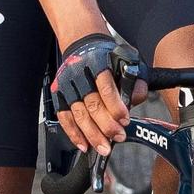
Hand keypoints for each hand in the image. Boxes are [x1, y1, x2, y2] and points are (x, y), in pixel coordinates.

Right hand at [51, 33, 128, 154]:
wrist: (83, 46)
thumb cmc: (108, 58)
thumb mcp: (127, 61)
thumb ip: (135, 82)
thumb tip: (133, 102)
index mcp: (97, 62)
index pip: (105, 86)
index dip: (115, 106)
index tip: (125, 120)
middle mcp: (78, 74)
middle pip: (91, 104)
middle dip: (106, 124)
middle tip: (119, 137)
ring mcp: (66, 86)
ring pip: (78, 114)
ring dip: (91, 134)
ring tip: (104, 148)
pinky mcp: (59, 95)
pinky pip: (65, 118)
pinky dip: (74, 134)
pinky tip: (84, 145)